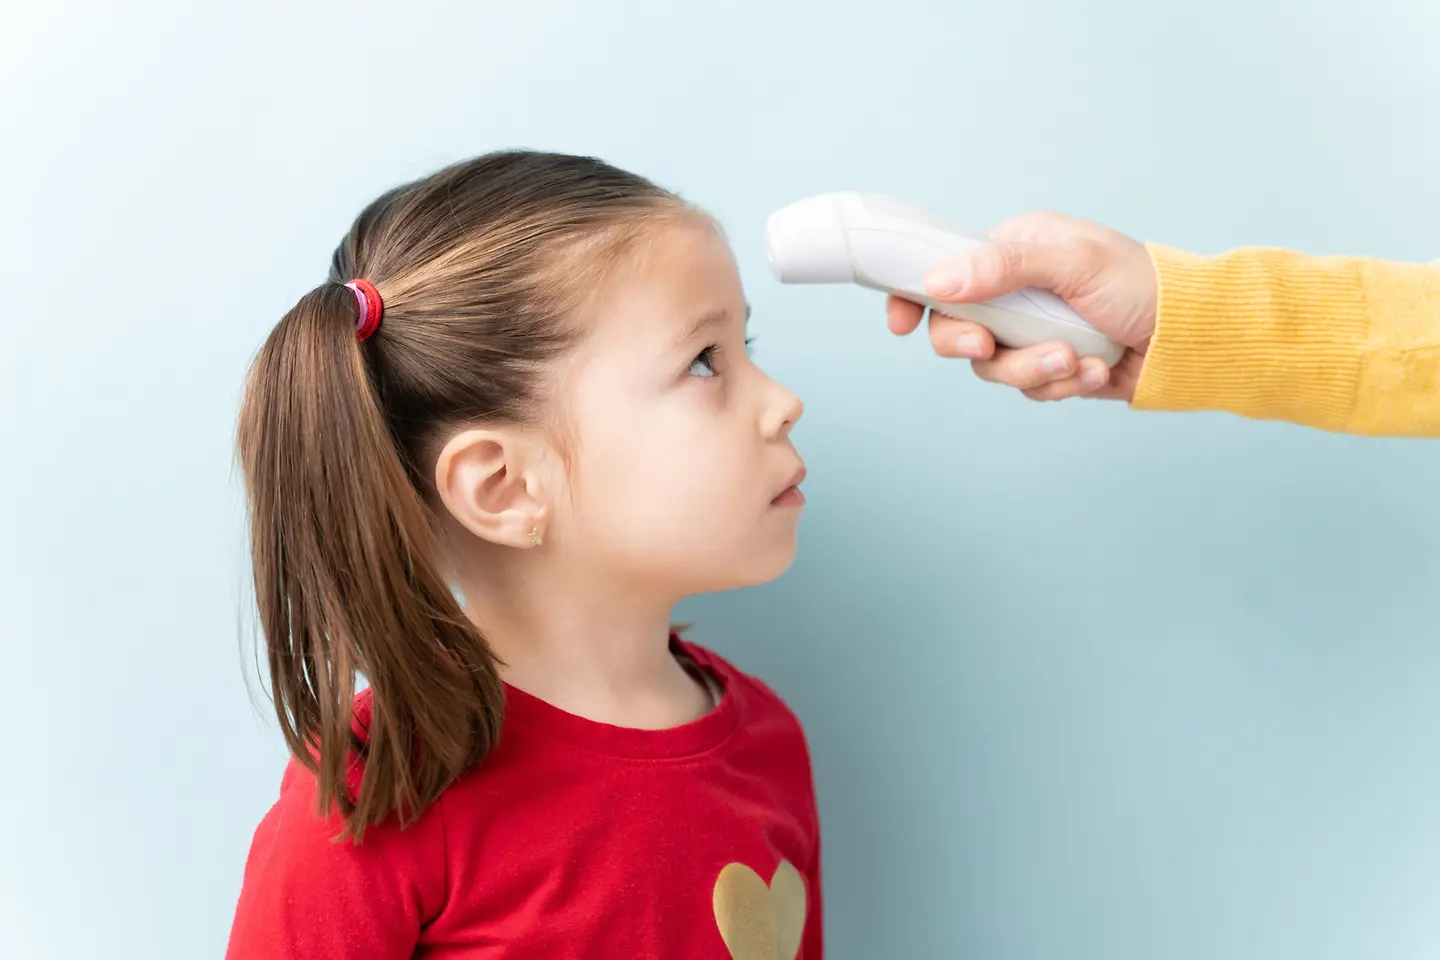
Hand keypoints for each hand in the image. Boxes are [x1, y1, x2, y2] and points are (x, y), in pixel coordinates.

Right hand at [885, 211, 1156, 401]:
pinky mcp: (1052, 366)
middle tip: (991, 347)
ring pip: (994, 367)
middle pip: (957, 328)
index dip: (913, 296)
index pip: (944, 269)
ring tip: (1075, 361)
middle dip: (977, 347)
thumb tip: (938, 279)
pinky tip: (1096, 371)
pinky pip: (1031, 388)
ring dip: (1034, 370)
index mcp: (1015, 249)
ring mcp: (1032, 331)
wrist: (1192, 337)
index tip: (901, 325)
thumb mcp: (1073, 263)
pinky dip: (1063, 384)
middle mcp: (1017, 291)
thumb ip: (1004, 267)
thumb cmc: (1143, 284)